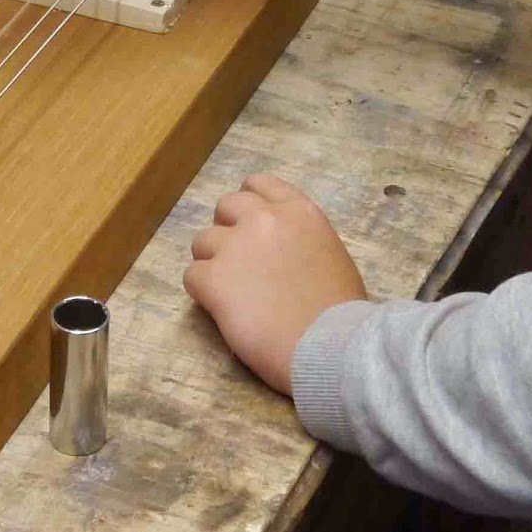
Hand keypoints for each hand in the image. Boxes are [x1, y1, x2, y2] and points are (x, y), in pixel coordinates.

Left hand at [183, 174, 364, 395]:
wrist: (330, 346)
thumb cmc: (340, 312)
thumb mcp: (329, 255)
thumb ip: (298, 239)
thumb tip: (279, 249)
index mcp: (298, 211)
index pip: (258, 184)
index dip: (249, 204)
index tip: (250, 225)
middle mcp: (263, 219)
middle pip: (225, 207)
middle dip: (229, 231)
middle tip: (240, 263)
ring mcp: (234, 247)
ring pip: (202, 243)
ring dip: (213, 264)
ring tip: (234, 294)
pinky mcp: (213, 278)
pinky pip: (191, 276)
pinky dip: (203, 293)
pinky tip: (225, 311)